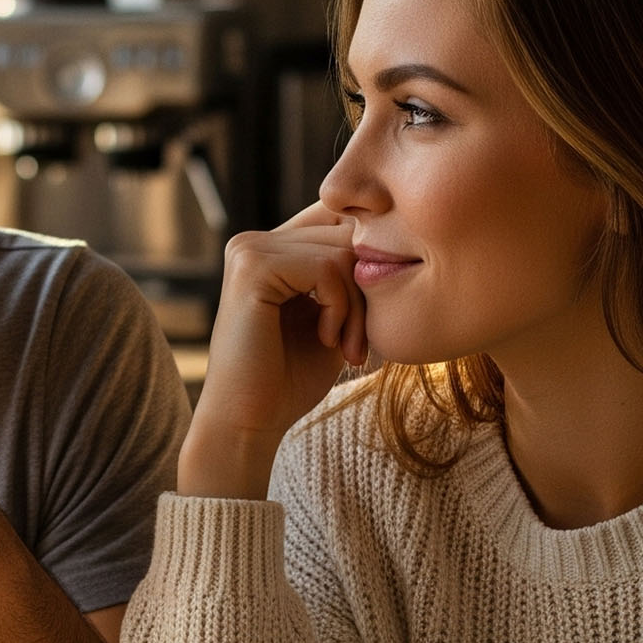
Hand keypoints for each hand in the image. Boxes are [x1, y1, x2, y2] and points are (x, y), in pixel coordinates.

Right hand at [180, 202, 367, 498]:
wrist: (250, 422)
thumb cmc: (292, 378)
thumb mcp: (333, 318)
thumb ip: (349, 278)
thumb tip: (394, 241)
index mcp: (271, 248)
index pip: (341, 220)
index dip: (368, 266)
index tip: (365, 323)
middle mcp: (255, 241)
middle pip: (347, 233)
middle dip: (366, 291)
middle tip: (358, 345)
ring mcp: (248, 249)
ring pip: (341, 251)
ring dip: (357, 306)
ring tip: (347, 347)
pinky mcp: (251, 267)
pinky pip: (325, 268)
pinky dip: (340, 308)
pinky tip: (327, 341)